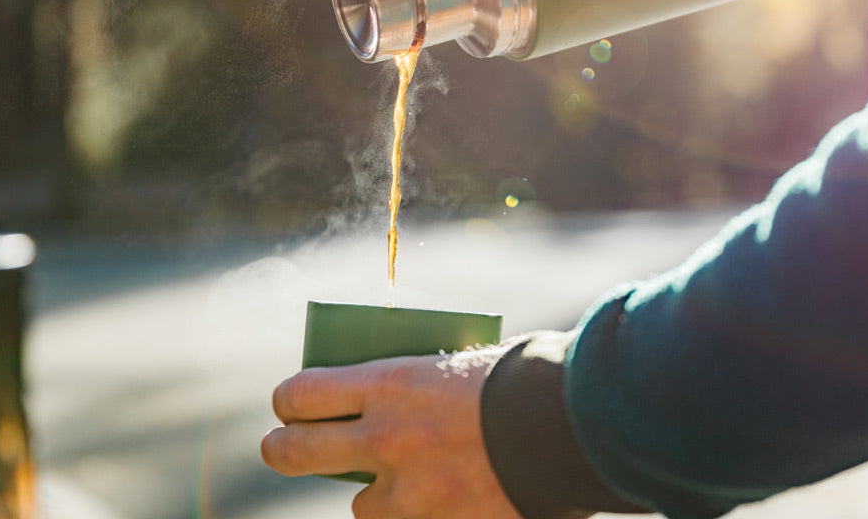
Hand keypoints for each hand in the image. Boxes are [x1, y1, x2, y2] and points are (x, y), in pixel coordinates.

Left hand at [261, 347, 521, 518]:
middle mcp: (386, 441)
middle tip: (287, 448)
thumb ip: (423, 383)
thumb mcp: (466, 363)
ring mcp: (410, 495)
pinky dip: (424, 517)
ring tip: (410, 483)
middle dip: (286, 449)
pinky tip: (450, 503)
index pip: (302, 393)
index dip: (289, 400)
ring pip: (361, 506)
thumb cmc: (530, 381)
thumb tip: (393, 399)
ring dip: (379, 495)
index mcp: (391, 385)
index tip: (291, 405)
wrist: (581, 429)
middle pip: (296, 452)